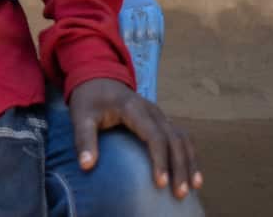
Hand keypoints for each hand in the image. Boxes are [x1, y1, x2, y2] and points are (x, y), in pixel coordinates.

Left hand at [68, 78, 202, 199]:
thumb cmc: (89, 99)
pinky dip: (189, 155)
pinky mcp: (162, 120)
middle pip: (174, 139)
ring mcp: (159, 114)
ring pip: (182, 138)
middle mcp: (152, 110)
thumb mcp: (80, 116)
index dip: (160, 160)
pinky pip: (182, 137)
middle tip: (179, 193)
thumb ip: (83, 139)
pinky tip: (193, 175)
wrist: (97, 79)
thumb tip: (86, 166)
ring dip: (189, 162)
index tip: (160, 183)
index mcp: (132, 108)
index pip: (154, 135)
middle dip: (179, 167)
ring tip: (192, 188)